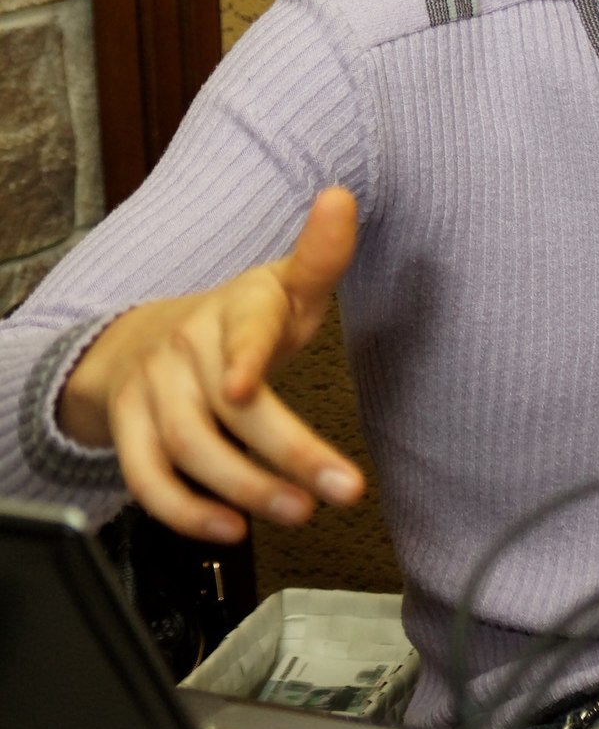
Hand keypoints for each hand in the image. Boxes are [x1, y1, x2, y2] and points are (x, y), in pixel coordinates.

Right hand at [58, 186, 365, 542]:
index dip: (243, 355)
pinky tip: (229, 530)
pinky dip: (185, 512)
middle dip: (286, 453)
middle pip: (229, 407)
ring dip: (244, 488)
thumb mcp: (284, 288)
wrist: (143, 338)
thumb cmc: (236, 320)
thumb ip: (321, 257)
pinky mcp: (128, 428)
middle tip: (339, 489)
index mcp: (235, 307)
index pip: (242, 328)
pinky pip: (146, 478)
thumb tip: (341, 198)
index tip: (245, 385)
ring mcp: (152, 389)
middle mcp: (188, 345)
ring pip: (189, 446)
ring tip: (297, 511)